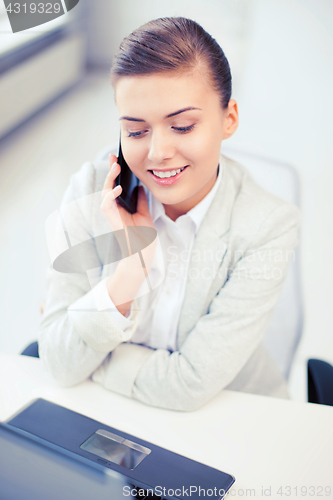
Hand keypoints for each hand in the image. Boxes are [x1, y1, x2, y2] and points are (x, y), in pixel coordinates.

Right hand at [101, 154, 157, 313]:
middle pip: (109, 186)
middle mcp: (114, 209)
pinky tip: (117, 188)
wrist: (144, 252)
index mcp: (121, 207)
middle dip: (110, 171)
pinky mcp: (112, 220)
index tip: (118, 159)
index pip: (116, 186)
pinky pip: (106, 205)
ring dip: (109, 179)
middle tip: (113, 157)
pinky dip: (110, 196)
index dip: (115, 173)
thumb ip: (141, 200)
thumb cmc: (144, 236)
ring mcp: (112, 214)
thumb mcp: (145, 213)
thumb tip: (140, 186)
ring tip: (115, 167)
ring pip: (105, 193)